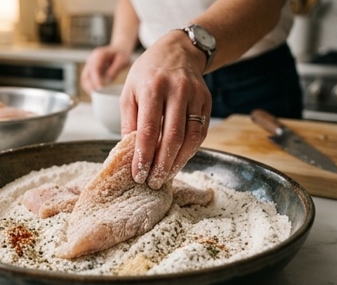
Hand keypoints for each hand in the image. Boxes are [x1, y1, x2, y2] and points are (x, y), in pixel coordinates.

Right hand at [80, 46, 131, 93]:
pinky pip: (87, 80)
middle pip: (86, 74)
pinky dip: (89, 87)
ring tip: (96, 96)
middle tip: (97, 95)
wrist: (119, 49)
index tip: (100, 88)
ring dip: (88, 88)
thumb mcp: (122, 60)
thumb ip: (115, 69)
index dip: (96, 79)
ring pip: (84, 78)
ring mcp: (89, 64)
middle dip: (90, 86)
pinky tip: (96, 93)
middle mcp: (92, 59)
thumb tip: (108, 79)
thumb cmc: (121, 54)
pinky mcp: (90, 70)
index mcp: (99, 55)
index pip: (94, 68)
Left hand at [119, 31, 210, 189]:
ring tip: (166, 175)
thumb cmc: (148, 73)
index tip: (139, 174)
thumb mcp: (129, 91)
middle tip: (153, 182)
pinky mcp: (207, 101)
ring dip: (179, 161)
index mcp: (151, 88)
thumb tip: (129, 152)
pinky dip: (191, 150)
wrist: (177, 50)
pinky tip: (179, 160)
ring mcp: (195, 95)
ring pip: (190, 137)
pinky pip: (201, 132)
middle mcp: (176, 90)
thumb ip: (129, 121)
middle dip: (162, 164)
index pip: (148, 129)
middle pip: (172, 136)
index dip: (144, 156)